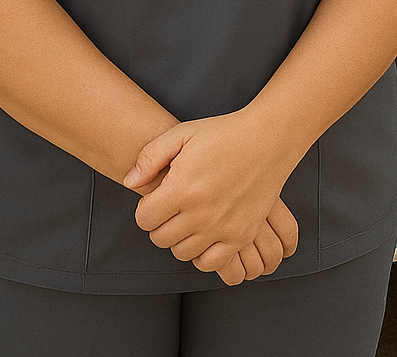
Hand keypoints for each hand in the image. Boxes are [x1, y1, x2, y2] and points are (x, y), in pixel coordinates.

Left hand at [124, 113, 299, 274]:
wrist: (267, 140)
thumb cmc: (222, 133)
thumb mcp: (182, 134)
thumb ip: (150, 157)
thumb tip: (129, 183)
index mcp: (182, 188)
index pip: (144, 219)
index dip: (145, 208)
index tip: (156, 198)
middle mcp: (200, 213)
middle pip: (160, 239)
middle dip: (159, 224)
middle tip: (172, 207)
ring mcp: (222, 228)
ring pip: (182, 253)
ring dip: (179, 238)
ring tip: (188, 217)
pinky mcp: (240, 236)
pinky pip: (210, 263)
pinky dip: (202, 254)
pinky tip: (204, 234)